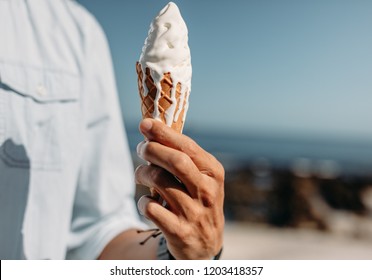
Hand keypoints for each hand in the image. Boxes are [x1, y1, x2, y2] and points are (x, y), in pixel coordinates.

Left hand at [135, 119, 224, 259]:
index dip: (164, 133)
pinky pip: (150, 208)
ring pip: (159, 181)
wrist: (206, 243)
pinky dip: (142, 201)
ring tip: (141, 173)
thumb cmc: (199, 201)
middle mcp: (207, 192)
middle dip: (152, 150)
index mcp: (213, 173)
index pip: (188, 147)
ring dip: (143, 173)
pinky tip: (147, 201)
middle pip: (176, 161)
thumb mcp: (201, 178)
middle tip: (141, 148)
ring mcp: (193, 213)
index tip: (146, 124)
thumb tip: (152, 131)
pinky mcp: (178, 231)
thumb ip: (183, 156)